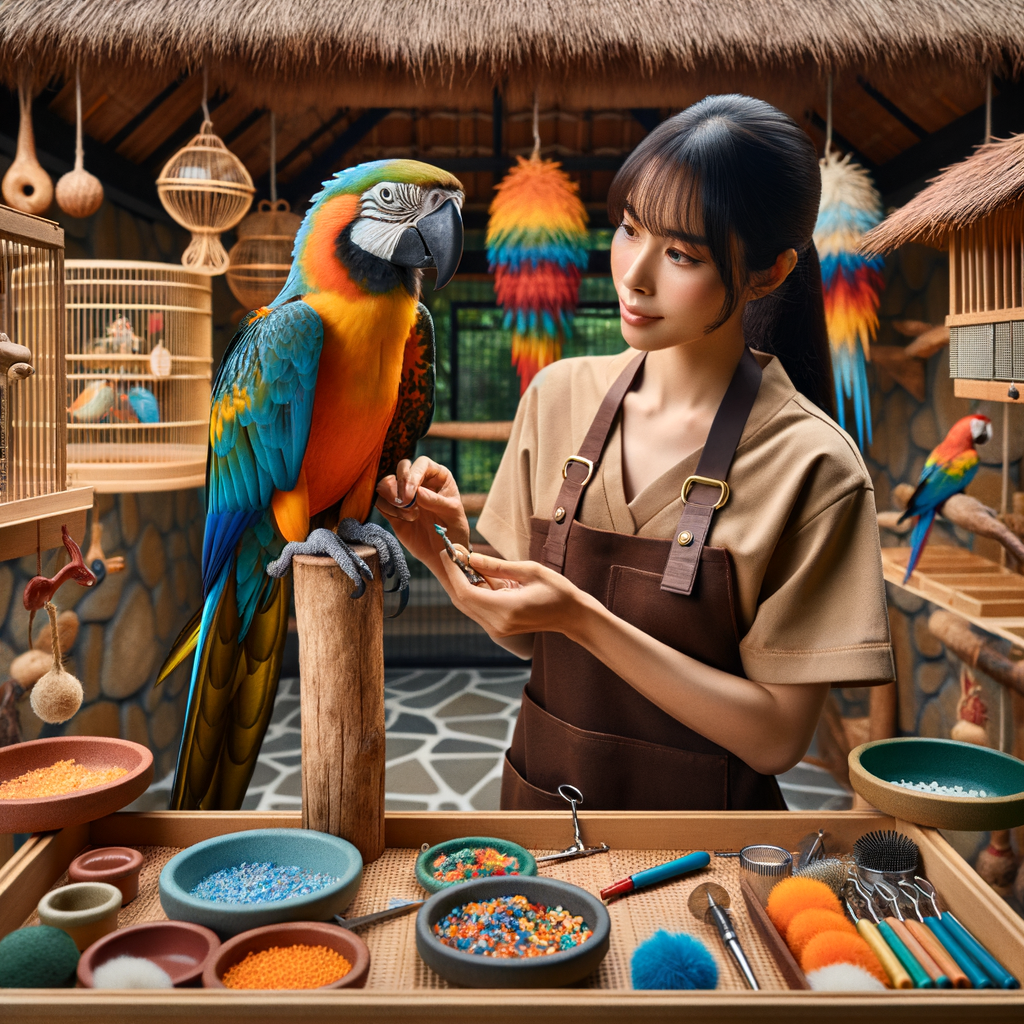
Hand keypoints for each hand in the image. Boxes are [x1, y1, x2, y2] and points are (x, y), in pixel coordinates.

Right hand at [375, 456, 469, 573]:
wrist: (442, 552)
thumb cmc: (454, 530)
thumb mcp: (454, 516)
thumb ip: (437, 502)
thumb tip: (418, 492)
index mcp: (438, 476)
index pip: (422, 463)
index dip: (414, 474)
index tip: (412, 494)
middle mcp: (420, 480)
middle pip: (402, 468)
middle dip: (400, 484)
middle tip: (406, 503)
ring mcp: (404, 494)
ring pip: (386, 482)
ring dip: (392, 497)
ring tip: (408, 515)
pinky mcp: (392, 508)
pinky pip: (380, 501)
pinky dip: (387, 508)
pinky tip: (402, 520)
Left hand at [435, 549, 596, 641]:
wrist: (572, 616)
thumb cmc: (557, 590)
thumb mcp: (529, 570)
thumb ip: (496, 566)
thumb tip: (470, 557)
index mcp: (505, 609)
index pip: (466, 592)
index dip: (453, 571)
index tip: (447, 552)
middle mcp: (497, 624)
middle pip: (461, 600)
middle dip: (452, 575)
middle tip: (450, 553)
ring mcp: (497, 629)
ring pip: (467, 605)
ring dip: (461, 582)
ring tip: (461, 559)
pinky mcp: (498, 628)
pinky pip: (477, 608)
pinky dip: (472, 590)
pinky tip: (475, 573)